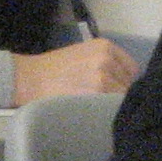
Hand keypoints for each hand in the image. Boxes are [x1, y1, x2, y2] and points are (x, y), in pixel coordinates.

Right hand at [12, 38, 136, 102]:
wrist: (29, 79)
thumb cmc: (55, 70)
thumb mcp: (84, 55)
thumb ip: (107, 64)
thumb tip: (127, 85)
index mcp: (105, 47)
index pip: (132, 71)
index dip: (124, 84)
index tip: (114, 92)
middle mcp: (106, 59)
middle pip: (128, 86)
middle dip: (118, 96)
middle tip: (101, 103)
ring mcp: (102, 77)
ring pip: (121, 99)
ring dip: (112, 107)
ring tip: (94, 109)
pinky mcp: (94, 94)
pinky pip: (111, 108)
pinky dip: (105, 113)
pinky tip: (92, 114)